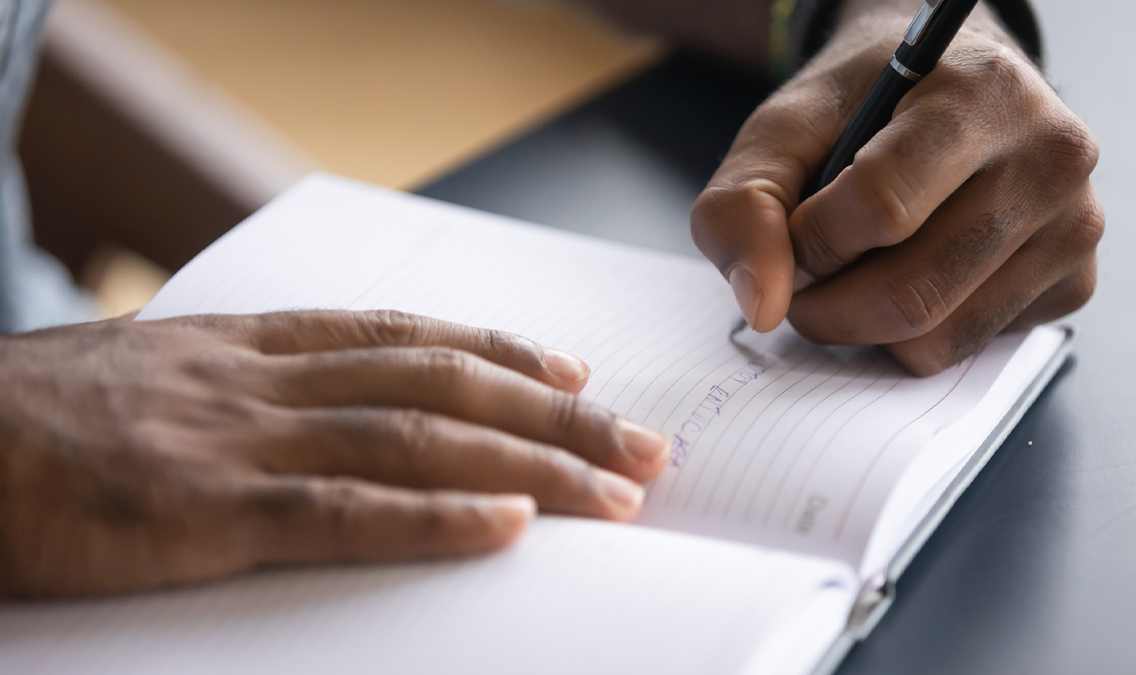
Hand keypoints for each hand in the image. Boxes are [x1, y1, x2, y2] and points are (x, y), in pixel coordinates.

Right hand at [0, 311, 668, 597]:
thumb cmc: (40, 420)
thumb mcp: (155, 380)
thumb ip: (245, 389)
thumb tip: (327, 413)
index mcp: (251, 347)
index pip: (405, 337)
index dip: (499, 351)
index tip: (572, 368)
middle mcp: (265, 382)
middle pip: (442, 387)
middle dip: (554, 413)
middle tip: (643, 441)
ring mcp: (240, 443)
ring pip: (417, 442)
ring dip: (530, 464)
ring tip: (617, 489)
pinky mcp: (204, 513)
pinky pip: (343, 512)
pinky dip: (436, 519)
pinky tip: (511, 527)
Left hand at [691, 0, 1103, 374]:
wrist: (943, 86)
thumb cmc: (862, 105)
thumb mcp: (783, 129)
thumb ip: (745, 204)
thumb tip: (763, 307)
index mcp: (982, 95)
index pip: (880, 210)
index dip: (810, 242)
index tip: (791, 232)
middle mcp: (1050, 158)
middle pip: (911, 295)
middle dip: (828, 306)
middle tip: (806, 279)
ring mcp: (1075, 225)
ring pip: (940, 339)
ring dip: (866, 329)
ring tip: (852, 274)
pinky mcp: (1075, 281)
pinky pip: (971, 348)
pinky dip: (917, 333)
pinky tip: (912, 274)